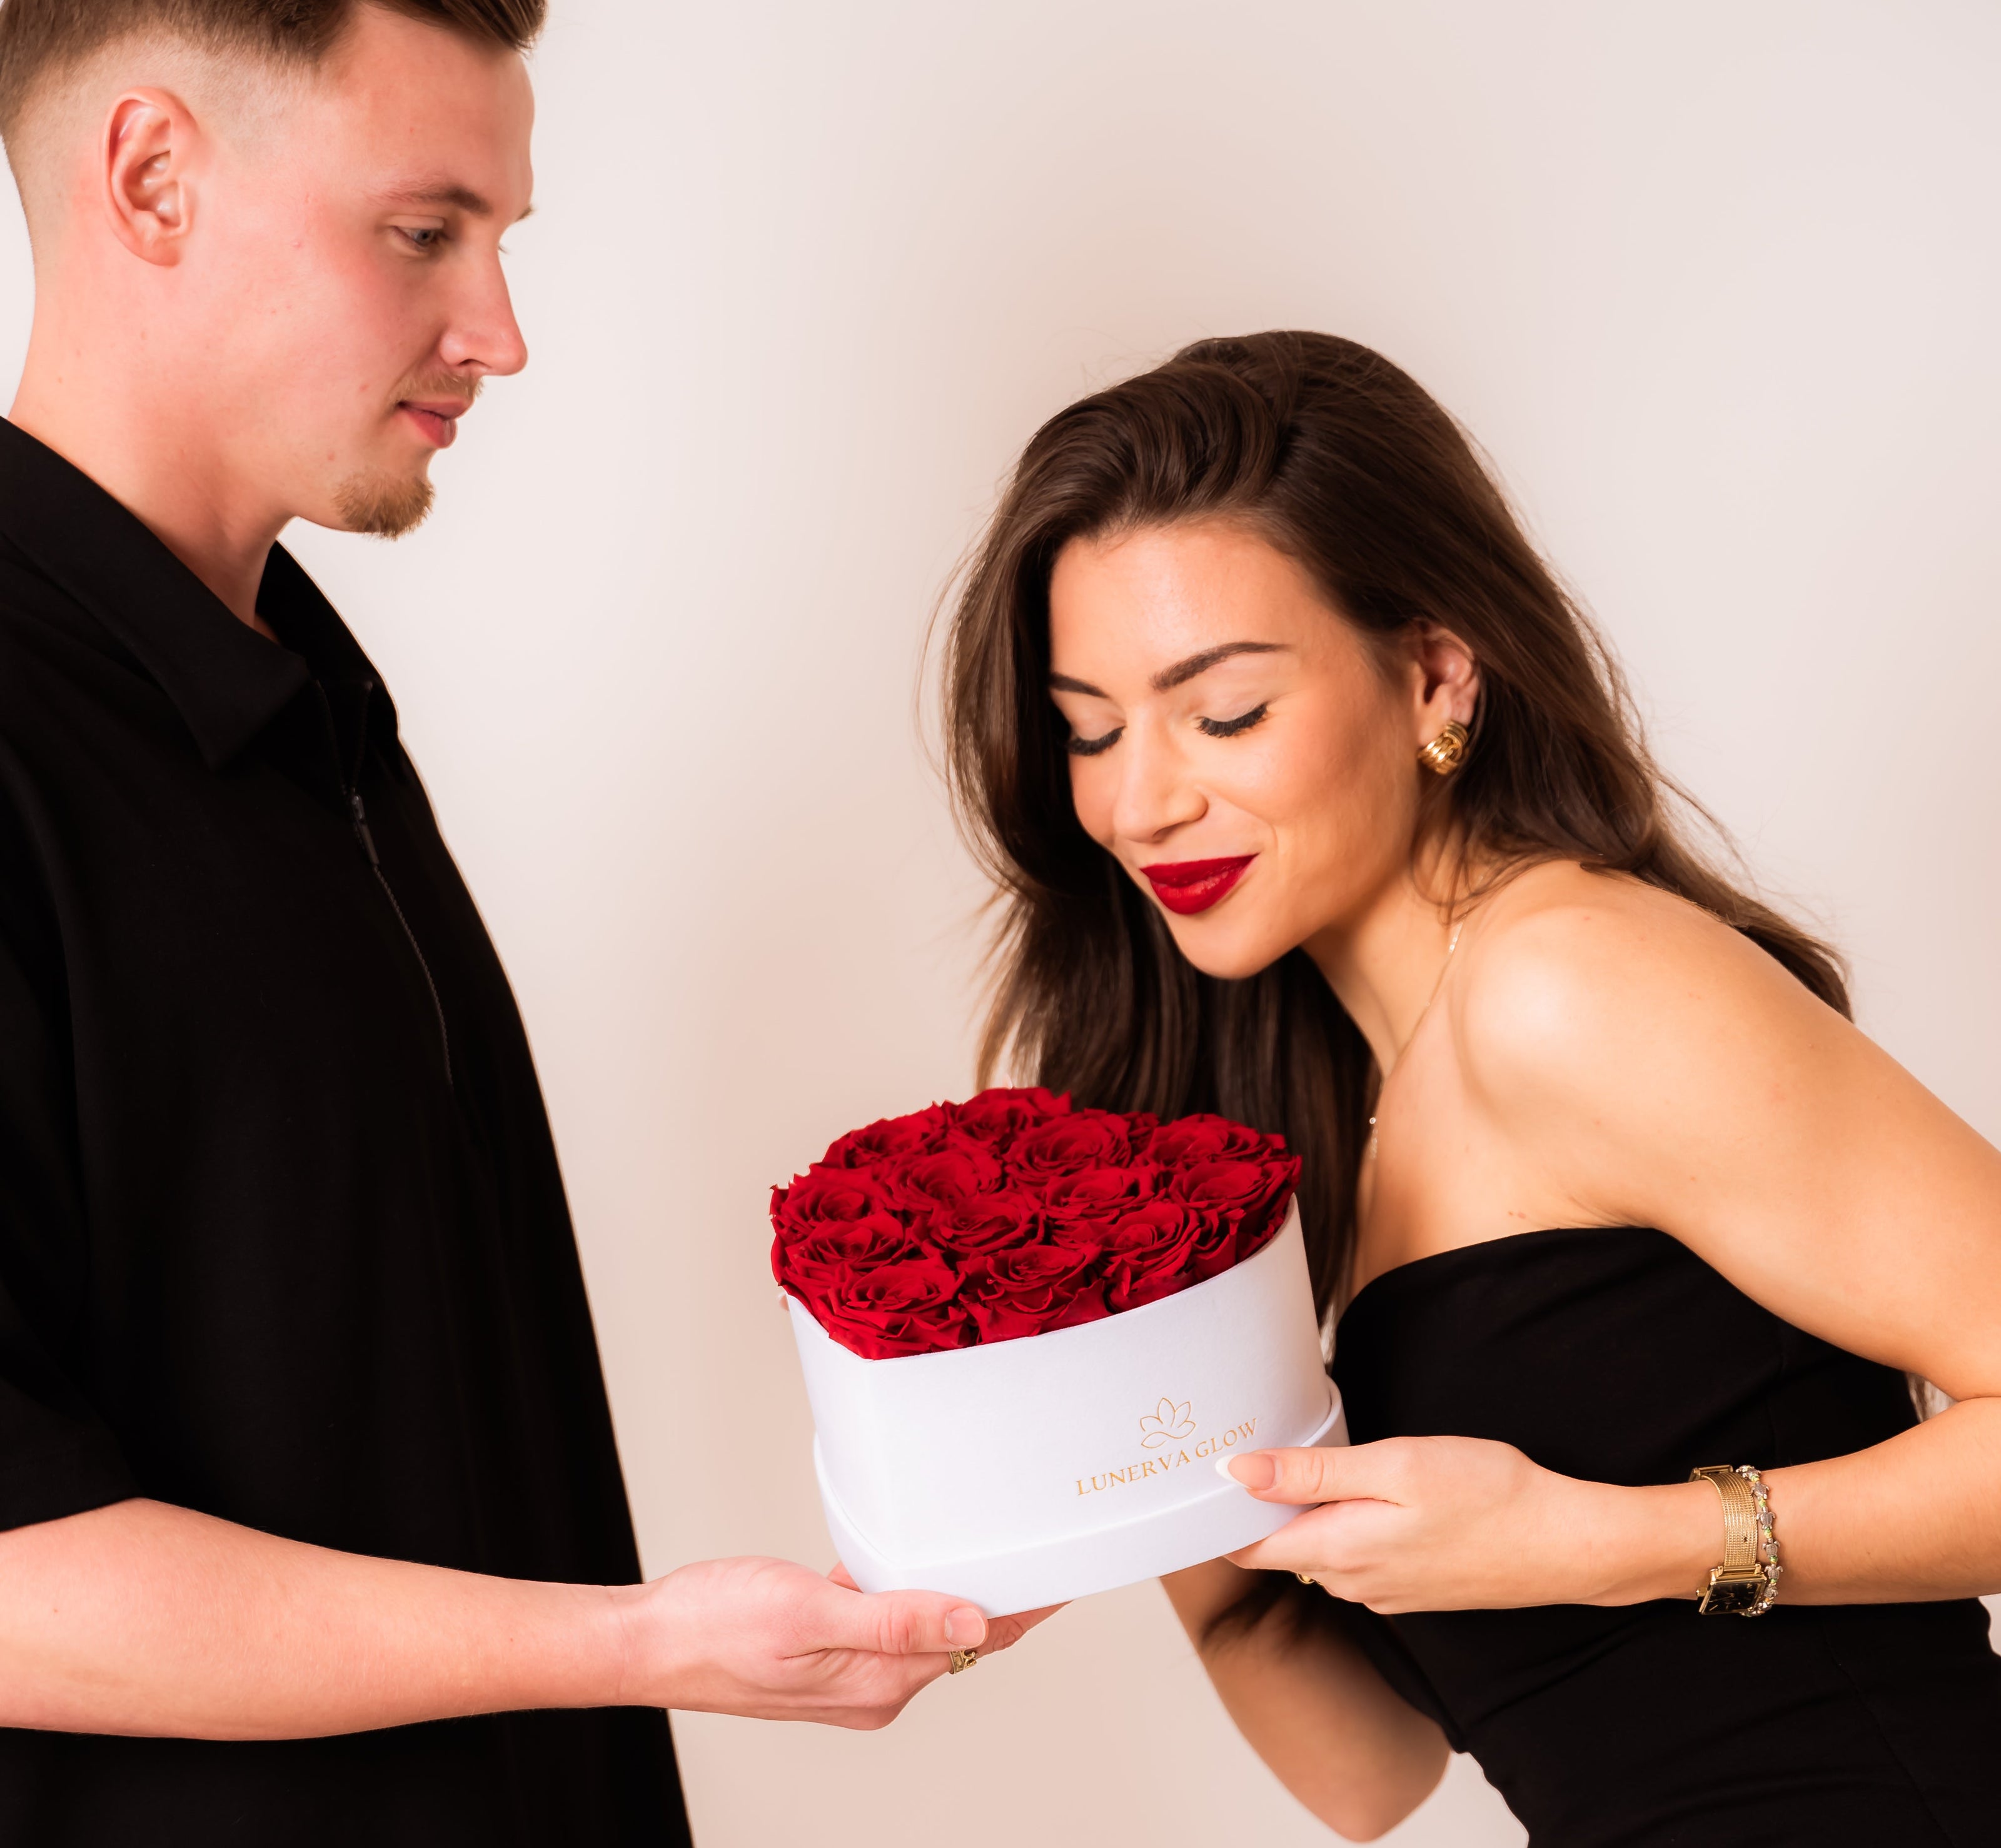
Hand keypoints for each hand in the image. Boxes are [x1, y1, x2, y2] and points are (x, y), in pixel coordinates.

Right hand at [611, 1555, 1054, 1727]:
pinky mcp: (825, 1656)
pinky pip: (882, 1620)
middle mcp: (873, 1687)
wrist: (648, 1642)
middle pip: (959, 1635)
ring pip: (921, 1624)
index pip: (977, 1639)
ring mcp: (848, 1675)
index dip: (1025, 1604)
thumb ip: (893, 1619)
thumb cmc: (713, 1626)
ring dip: (949, 1588)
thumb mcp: (808, 1612)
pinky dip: (899, 1589)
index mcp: (879, 1681)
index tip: (1066, 1573)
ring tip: (987, 1546)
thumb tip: (970, 1620)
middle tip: (1038, 1545)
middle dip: (999, 1594)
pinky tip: (895, 1559)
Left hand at [1221, 1436, 1713, 1611]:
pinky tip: (1353, 1490)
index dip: (1216, 1509)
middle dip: (1254, 1504)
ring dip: (1300, 1512)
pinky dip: (1340, 1525)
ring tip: (1290, 1457)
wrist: (1566, 1543)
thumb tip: (1236, 1473)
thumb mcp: (1393, 1467)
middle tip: (1239, 1442)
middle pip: (1276, 1547)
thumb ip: (1312, 1473)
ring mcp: (1382, 1590)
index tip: (1198, 1467)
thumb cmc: (1487, 1496)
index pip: (1245, 1546)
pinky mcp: (1410, 1587)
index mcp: (1336, 1551)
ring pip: (1316, 1550)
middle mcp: (1351, 1582)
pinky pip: (1353, 1557)